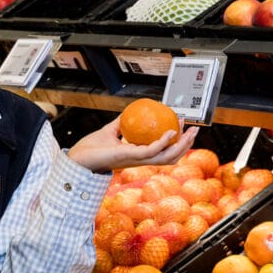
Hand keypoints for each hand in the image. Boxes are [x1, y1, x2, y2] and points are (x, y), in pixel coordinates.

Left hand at [67, 116, 197, 172]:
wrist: (78, 158)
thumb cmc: (91, 148)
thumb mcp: (109, 132)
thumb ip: (121, 124)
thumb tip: (130, 112)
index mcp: (137, 156)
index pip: (162, 152)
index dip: (176, 143)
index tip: (182, 127)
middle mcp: (140, 160)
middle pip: (171, 156)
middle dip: (186, 144)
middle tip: (195, 129)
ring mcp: (136, 160)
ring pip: (167, 156)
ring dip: (181, 144)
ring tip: (189, 130)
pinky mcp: (130, 157)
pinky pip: (152, 150)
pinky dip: (163, 142)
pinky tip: (170, 131)